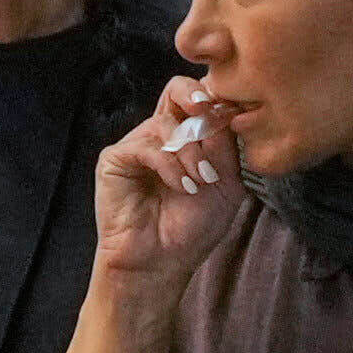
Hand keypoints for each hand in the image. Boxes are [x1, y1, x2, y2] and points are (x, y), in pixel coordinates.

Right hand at [91, 84, 248, 299]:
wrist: (161, 262)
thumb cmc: (192, 228)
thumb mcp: (225, 185)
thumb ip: (226, 147)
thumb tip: (225, 110)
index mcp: (189, 137)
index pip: (201, 99)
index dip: (218, 97)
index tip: (236, 110)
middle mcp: (162, 135)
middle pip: (176, 89)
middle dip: (197, 96)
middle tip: (209, 111)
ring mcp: (137, 144)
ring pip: (167, 122)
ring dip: (190, 152)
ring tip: (200, 181)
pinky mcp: (115, 158)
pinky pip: (147, 145)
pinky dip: (170, 164)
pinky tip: (182, 186)